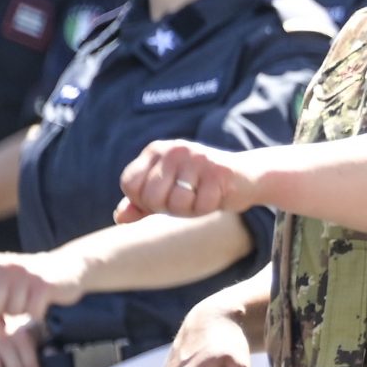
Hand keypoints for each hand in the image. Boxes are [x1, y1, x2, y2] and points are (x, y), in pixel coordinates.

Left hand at [0, 249, 86, 322]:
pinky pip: (33, 312)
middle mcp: (8, 266)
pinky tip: (44, 303)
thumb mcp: (8, 287)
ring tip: (33, 300)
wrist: (71, 265)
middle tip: (20, 306)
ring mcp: (27, 275)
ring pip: (13, 311)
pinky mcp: (45, 285)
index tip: (4, 307)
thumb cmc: (34, 282)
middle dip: (6, 313)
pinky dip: (39, 313)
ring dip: (24, 311)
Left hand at [120, 140, 256, 221]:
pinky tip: (216, 196)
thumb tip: (120, 216)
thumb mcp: (167, 193)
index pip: (130, 184)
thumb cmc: (201, 186)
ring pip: (176, 204)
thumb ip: (141, 203)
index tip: (162, 199)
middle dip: (167, 208)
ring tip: (201, 196)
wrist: (246, 178)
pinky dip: (207, 208)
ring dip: (190, 210)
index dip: (142, 201)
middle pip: (151, 197)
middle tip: (185, 199)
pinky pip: (201, 205)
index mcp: (156, 151)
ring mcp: (196, 159)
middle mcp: (174, 150)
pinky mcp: (218, 171)